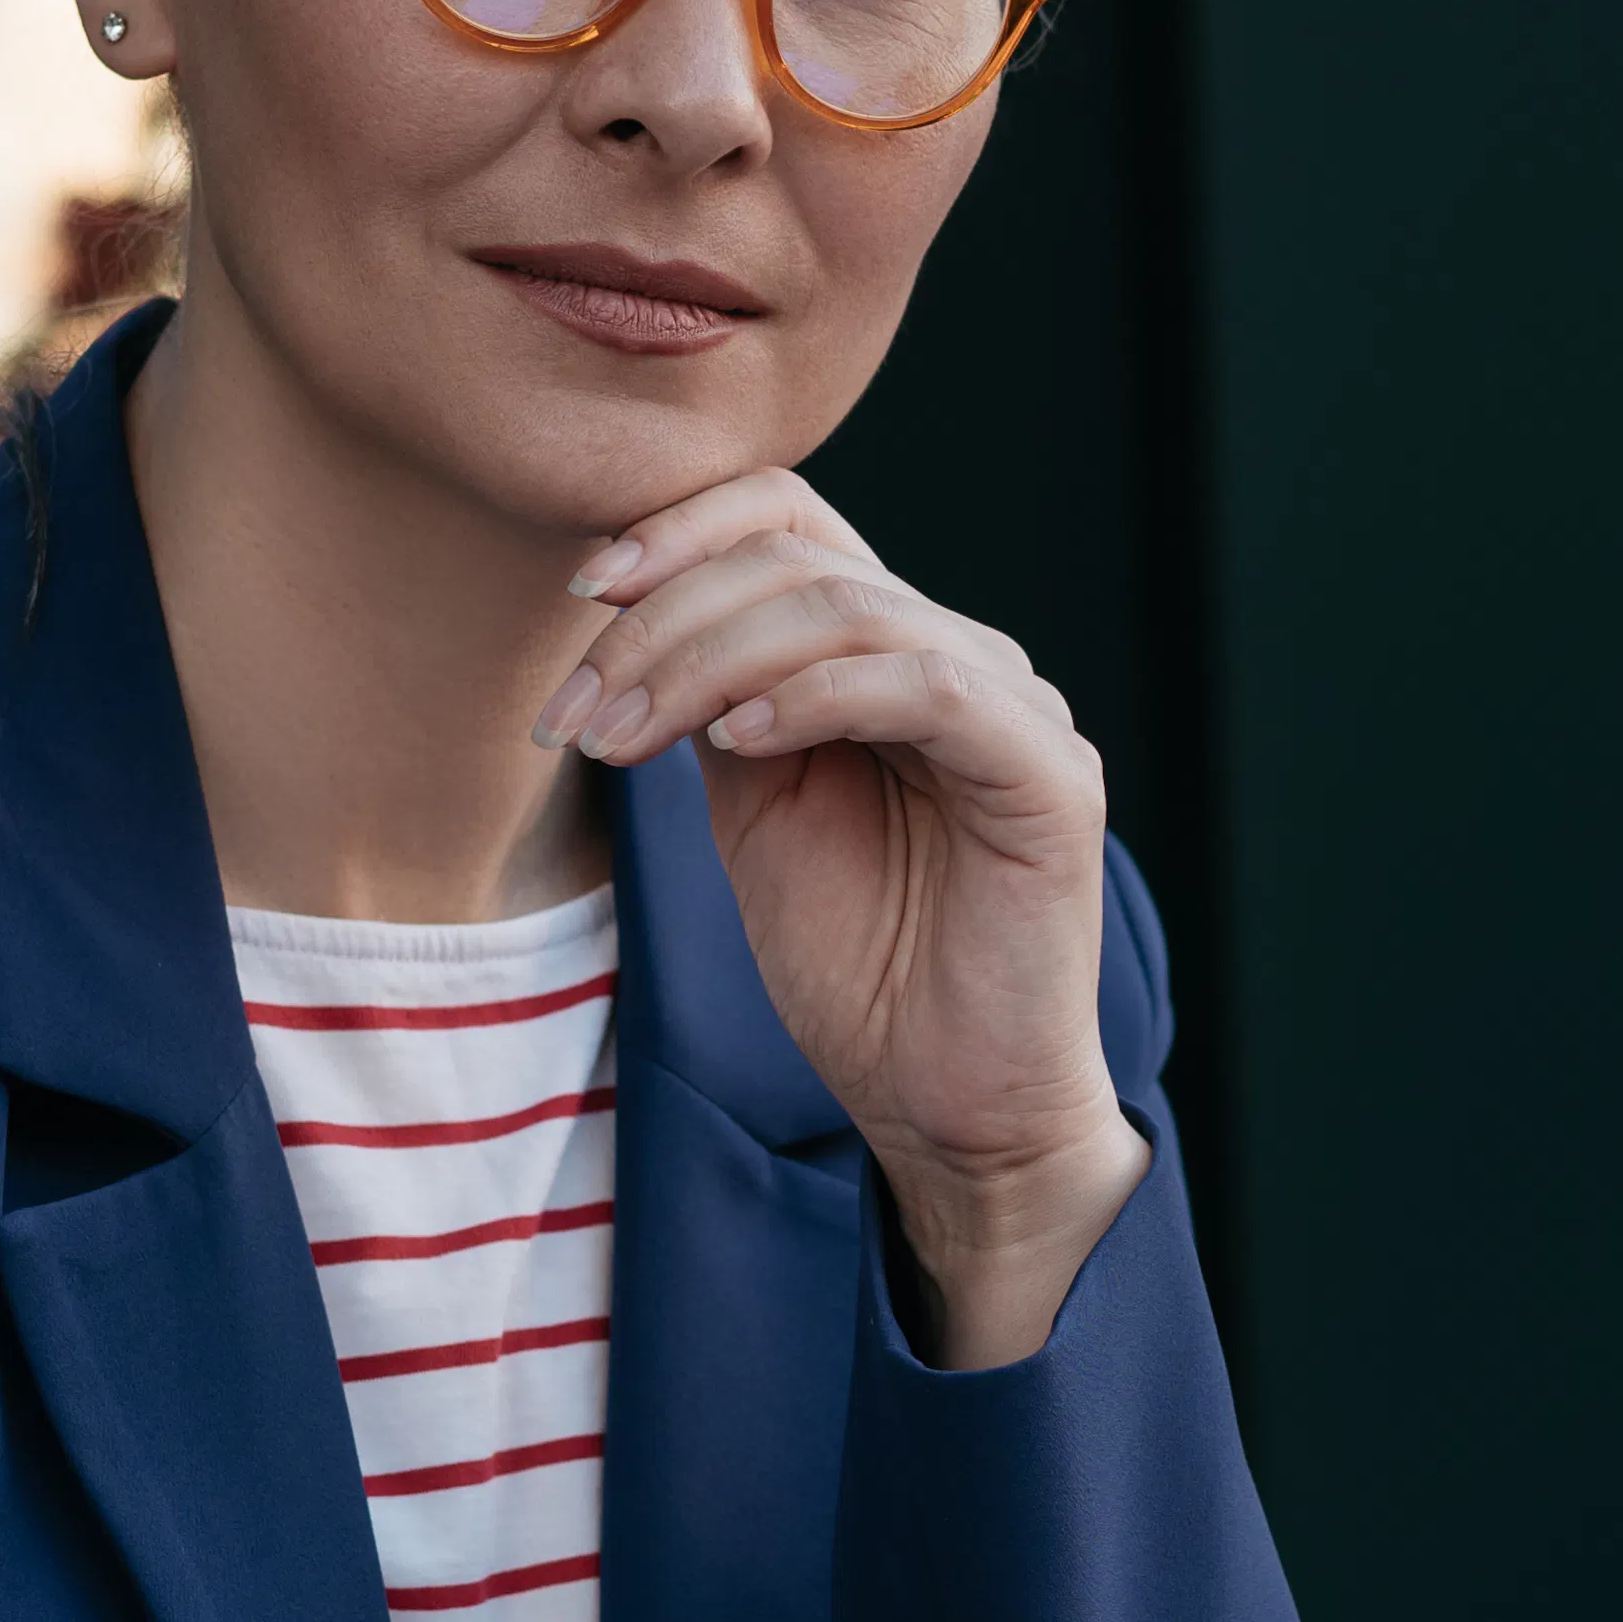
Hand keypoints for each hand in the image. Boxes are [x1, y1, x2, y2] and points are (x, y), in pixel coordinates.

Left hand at [528, 476, 1144, 1365]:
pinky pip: (928, 687)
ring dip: (706, 664)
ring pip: (849, 609)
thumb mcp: (757, 812)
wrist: (945, 1100)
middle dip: (659, 626)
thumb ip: (718, 707)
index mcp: (887, 655)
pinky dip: (814, 698)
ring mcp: (1014, 709)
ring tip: (624, 742)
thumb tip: (634, 622)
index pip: (789, 521)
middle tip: (572, 716)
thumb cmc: (859, 964)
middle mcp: (958, 658)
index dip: (678, 533)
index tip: (578, 591)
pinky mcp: (1050, 776)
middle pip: (798, 561)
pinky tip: (734, 745)